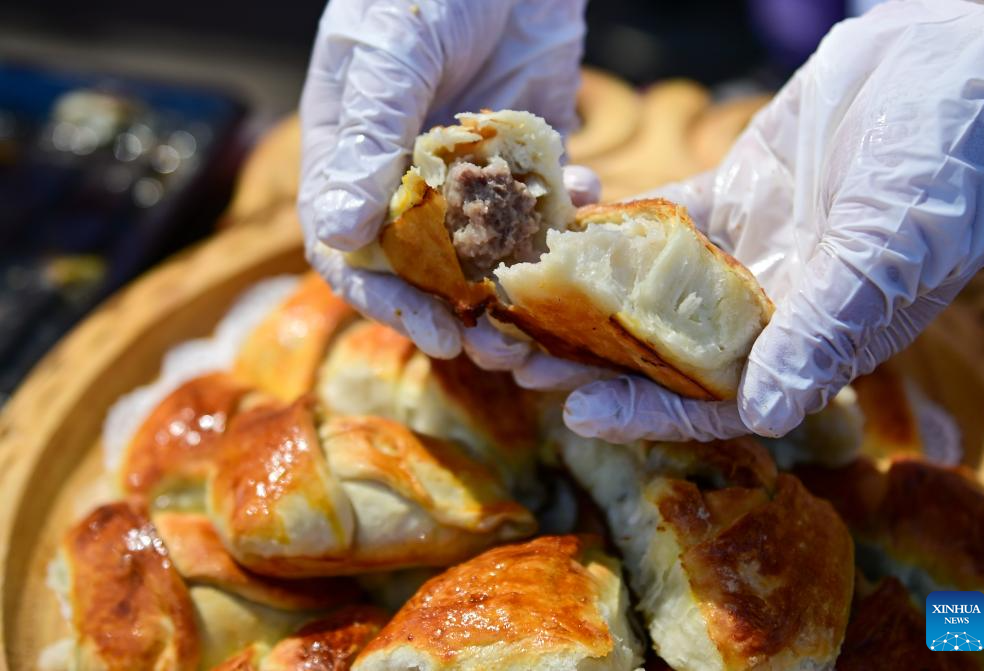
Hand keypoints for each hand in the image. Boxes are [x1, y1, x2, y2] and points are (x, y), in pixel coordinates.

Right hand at [299, 0, 591, 362]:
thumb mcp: (389, 55)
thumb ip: (366, 141)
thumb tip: (338, 236)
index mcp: (355, 161)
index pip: (354, 255)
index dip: (388, 302)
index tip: (435, 332)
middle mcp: (411, 178)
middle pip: (426, 271)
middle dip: (465, 313)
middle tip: (509, 349)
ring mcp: (473, 169)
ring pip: (492, 251)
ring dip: (522, 283)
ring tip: (555, 307)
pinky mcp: (529, 153)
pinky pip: (544, 203)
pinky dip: (565, 212)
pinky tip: (587, 196)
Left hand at [558, 0, 983, 442]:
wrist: (959, 61)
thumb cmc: (953, 160)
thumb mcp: (890, 246)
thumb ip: (824, 326)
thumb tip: (764, 415)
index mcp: (816, 339)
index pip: (718, 395)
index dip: (650, 410)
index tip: (580, 413)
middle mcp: (774, 307)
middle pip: (667, 351)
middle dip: (594, 359)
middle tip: (517, 361)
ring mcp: (749, 252)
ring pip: (652, 291)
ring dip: (587, 299)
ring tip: (518, 302)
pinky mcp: (733, 198)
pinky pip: (662, 222)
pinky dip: (614, 228)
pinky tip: (561, 231)